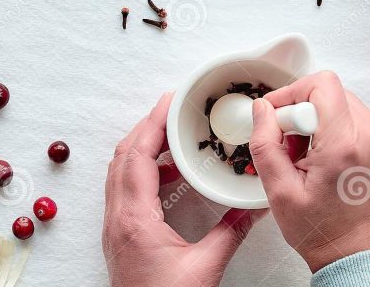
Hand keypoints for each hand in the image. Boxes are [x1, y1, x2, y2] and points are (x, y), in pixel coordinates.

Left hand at [103, 93, 267, 286]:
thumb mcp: (205, 269)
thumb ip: (230, 234)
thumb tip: (255, 207)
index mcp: (134, 221)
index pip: (136, 157)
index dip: (153, 124)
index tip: (171, 101)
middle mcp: (117, 220)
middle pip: (123, 157)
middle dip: (147, 128)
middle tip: (174, 109)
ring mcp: (115, 229)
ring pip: (120, 173)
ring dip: (143, 149)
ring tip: (174, 137)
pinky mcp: (120, 238)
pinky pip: (125, 191)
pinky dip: (144, 173)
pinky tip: (170, 176)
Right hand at [250, 71, 369, 272]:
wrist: (354, 249)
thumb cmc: (319, 228)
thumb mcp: (278, 190)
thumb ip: (265, 143)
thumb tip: (262, 108)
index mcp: (345, 145)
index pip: (322, 85)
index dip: (292, 94)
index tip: (278, 118)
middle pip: (329, 91)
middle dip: (301, 110)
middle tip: (289, 143)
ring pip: (340, 100)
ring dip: (316, 118)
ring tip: (306, 154)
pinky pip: (352, 114)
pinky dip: (332, 126)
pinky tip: (322, 155)